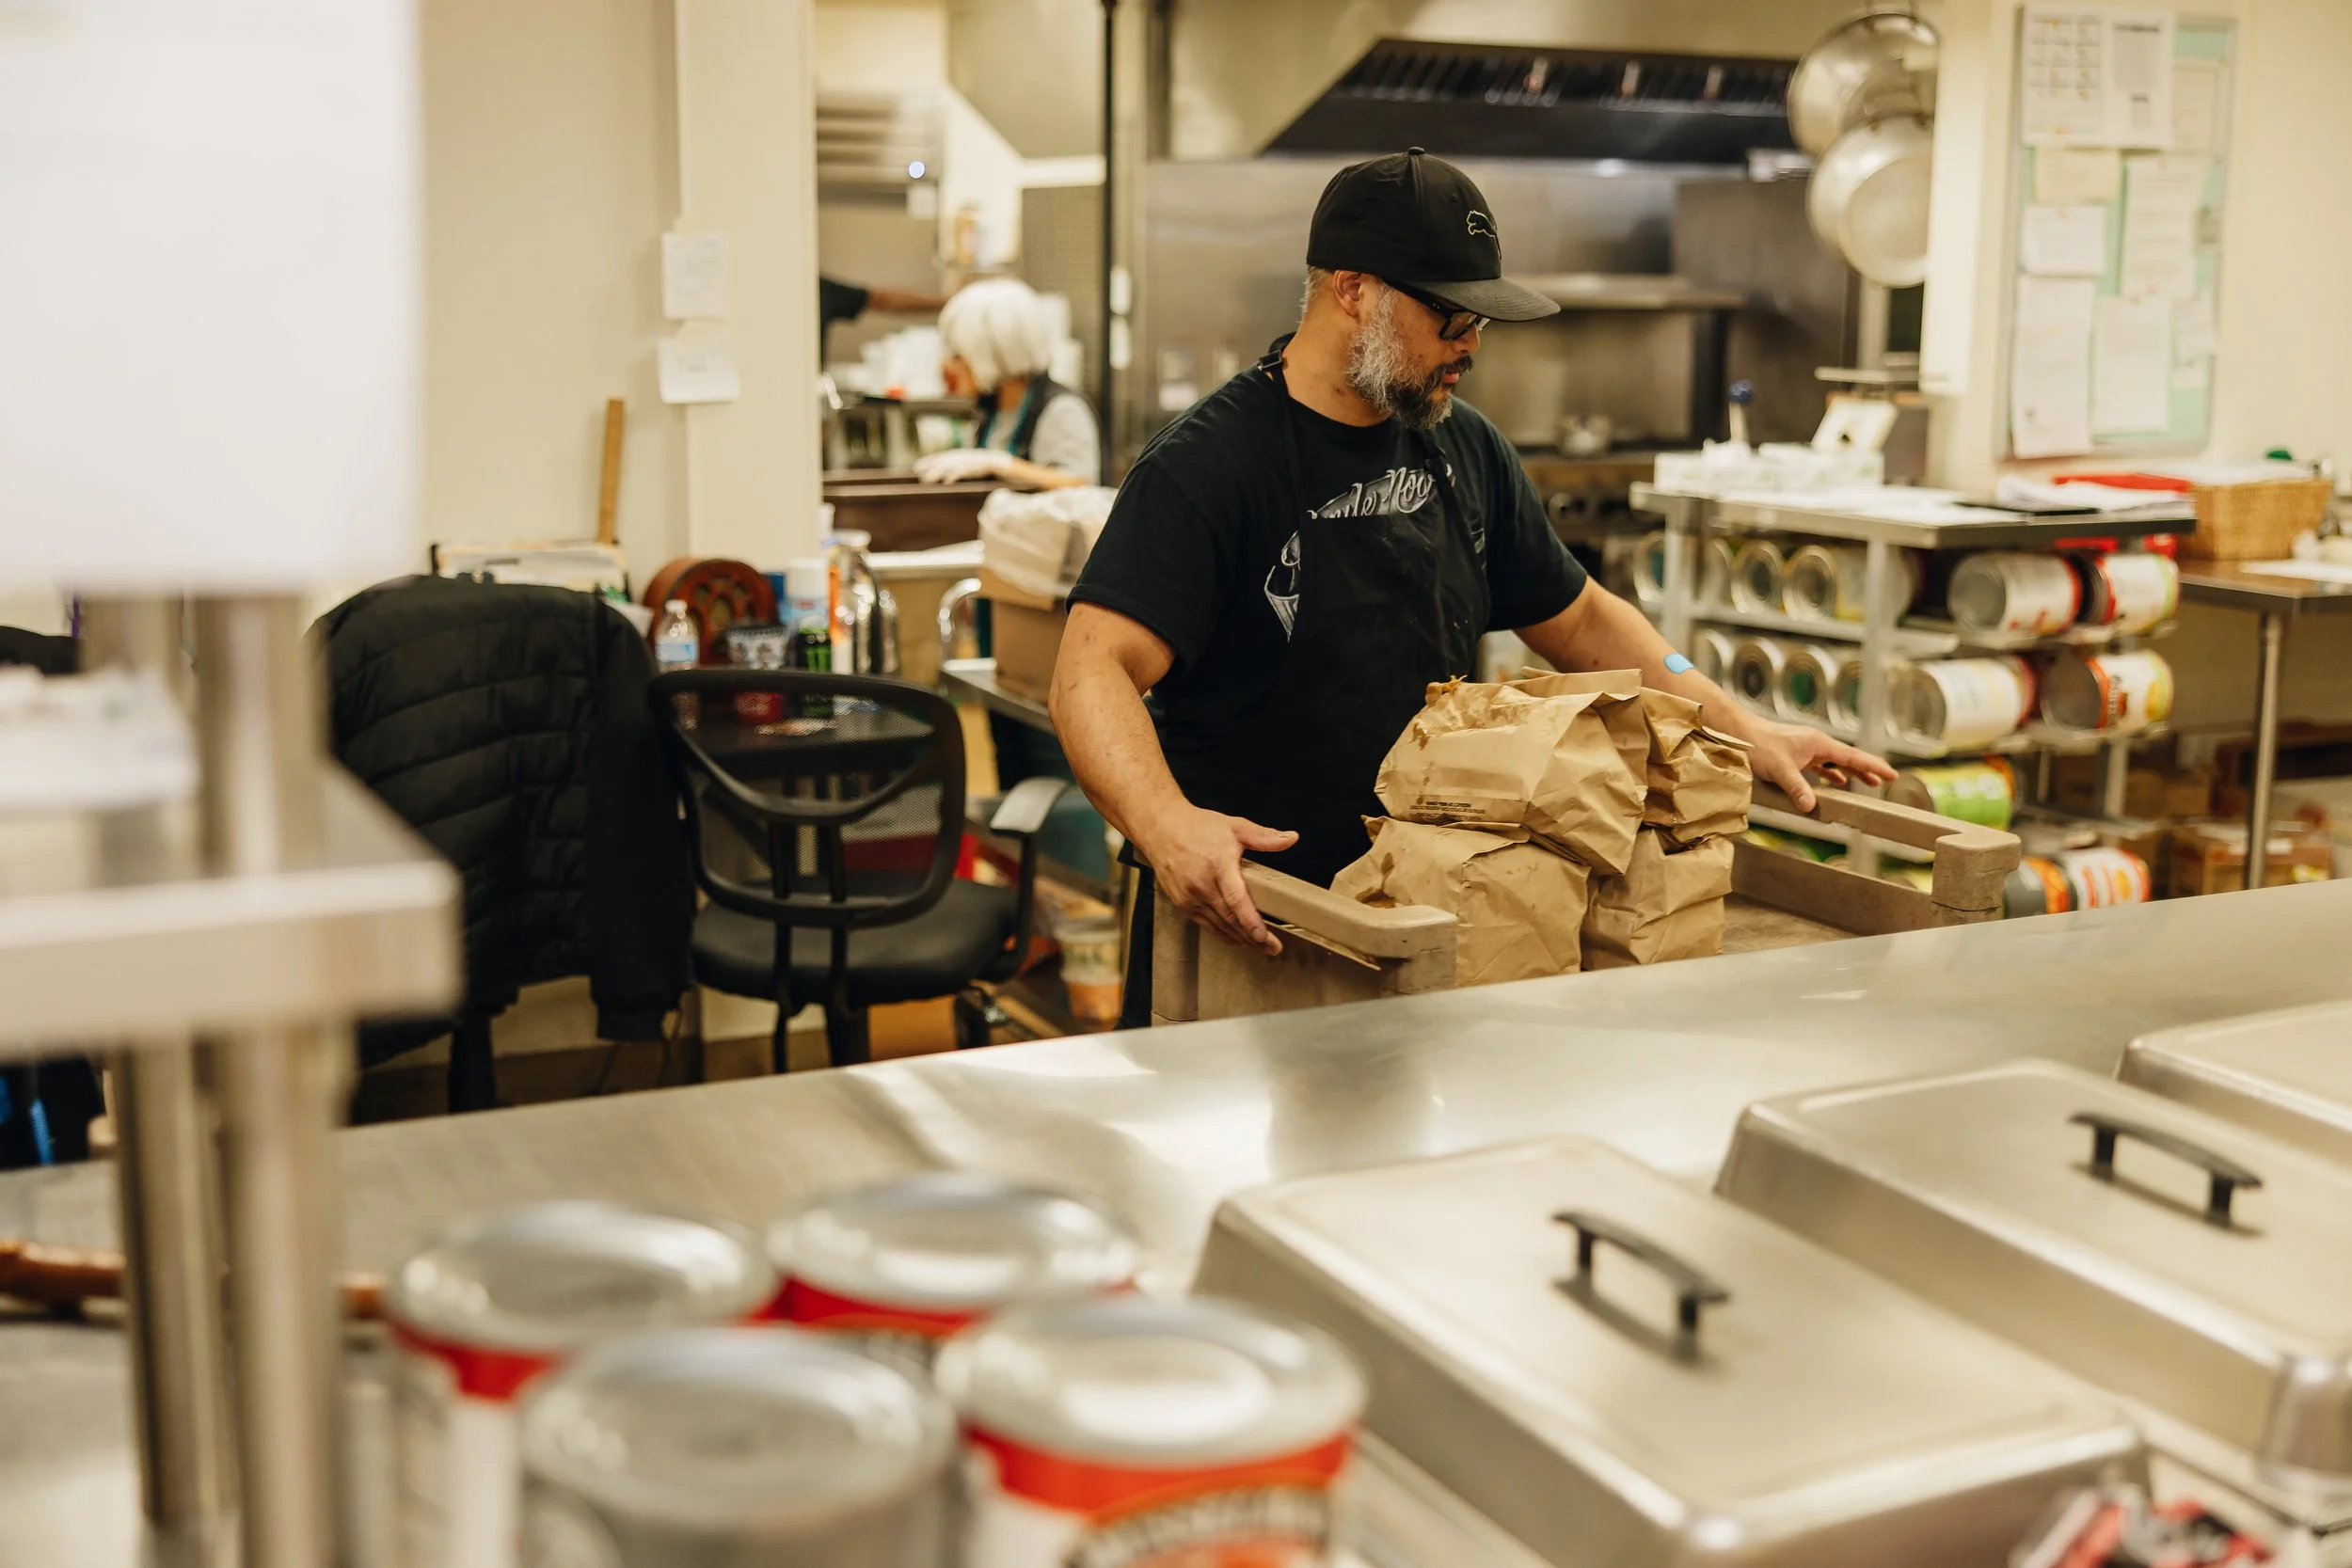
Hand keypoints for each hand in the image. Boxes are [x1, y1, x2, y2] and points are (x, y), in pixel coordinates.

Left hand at [912, 447, 1012, 484]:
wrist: (1001, 462)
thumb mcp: (968, 466)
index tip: (916, 468)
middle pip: (943, 461)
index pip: (940, 456)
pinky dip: (955, 475)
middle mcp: (962, 455)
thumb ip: (957, 468)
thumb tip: (944, 477)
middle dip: (930, 467)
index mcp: (959, 454)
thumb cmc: (984, 468)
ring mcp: (969, 460)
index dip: (928, 461)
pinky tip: (947, 481)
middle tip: (920, 476)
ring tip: (928, 480)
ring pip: (950, 465)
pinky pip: (964, 470)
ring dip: (938, 472)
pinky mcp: (977, 466)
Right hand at [1139, 805, 1298, 955]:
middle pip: (1229, 918)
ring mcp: (1189, 896)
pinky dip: (1221, 934)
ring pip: (1217, 925)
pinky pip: (1204, 924)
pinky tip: (1235, 939)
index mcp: (1218, 865)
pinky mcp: (1181, 903)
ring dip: (1239, 938)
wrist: (1160, 828)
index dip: (1250, 920)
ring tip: (1259, 947)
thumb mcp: (1234, 826)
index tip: (1264, 936)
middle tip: (1272, 948)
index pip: (1236, 899)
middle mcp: (1202, 884)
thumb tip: (1291, 839)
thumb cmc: (1198, 827)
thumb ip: (1263, 837)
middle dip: (1253, 937)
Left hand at [1743, 720, 1894, 812]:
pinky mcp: (1795, 755)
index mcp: (1819, 744)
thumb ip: (1797, 788)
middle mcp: (1816, 744)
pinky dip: (1830, 774)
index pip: (1854, 756)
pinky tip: (1834, 782)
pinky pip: (1819, 765)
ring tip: (1866, 783)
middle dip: (1867, 769)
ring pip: (1835, 762)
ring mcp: (1805, 748)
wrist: (1738, 733)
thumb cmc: (1758, 745)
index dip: (1874, 767)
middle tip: (1885, 781)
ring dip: (1850, 773)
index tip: (1892, 774)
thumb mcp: (1779, 770)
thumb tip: (1811, 807)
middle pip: (1848, 758)